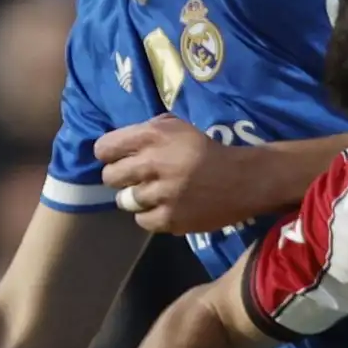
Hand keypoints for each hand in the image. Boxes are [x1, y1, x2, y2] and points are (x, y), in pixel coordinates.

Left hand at [97, 115, 259, 233]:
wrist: (242, 180)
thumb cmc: (207, 150)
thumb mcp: (179, 126)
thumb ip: (149, 130)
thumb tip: (120, 143)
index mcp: (154, 135)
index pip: (104, 148)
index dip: (109, 154)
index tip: (119, 158)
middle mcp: (153, 163)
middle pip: (110, 176)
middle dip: (120, 177)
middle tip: (136, 178)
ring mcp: (162, 193)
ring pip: (124, 200)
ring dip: (136, 197)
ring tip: (155, 193)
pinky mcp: (170, 218)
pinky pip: (142, 220)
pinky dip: (150, 215)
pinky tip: (165, 207)